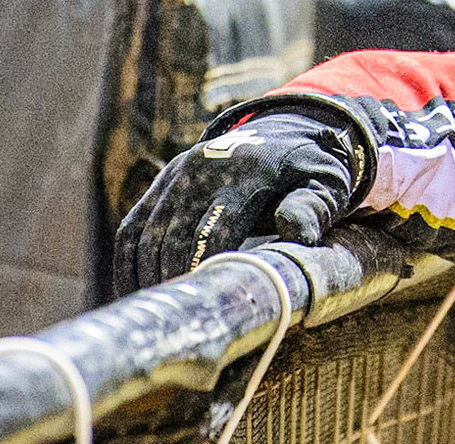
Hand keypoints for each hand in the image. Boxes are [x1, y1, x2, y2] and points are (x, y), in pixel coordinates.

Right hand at [112, 105, 369, 295]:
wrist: (287, 131)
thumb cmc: (310, 170)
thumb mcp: (326, 184)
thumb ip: (312, 209)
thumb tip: (299, 236)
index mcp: (245, 172)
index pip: (214, 229)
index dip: (205, 270)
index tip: (206, 308)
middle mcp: (202, 169)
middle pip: (174, 238)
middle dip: (175, 282)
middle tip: (180, 323)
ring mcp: (177, 174)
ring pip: (145, 236)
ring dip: (148, 278)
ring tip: (161, 316)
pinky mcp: (162, 182)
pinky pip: (133, 228)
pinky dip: (128, 264)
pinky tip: (136, 294)